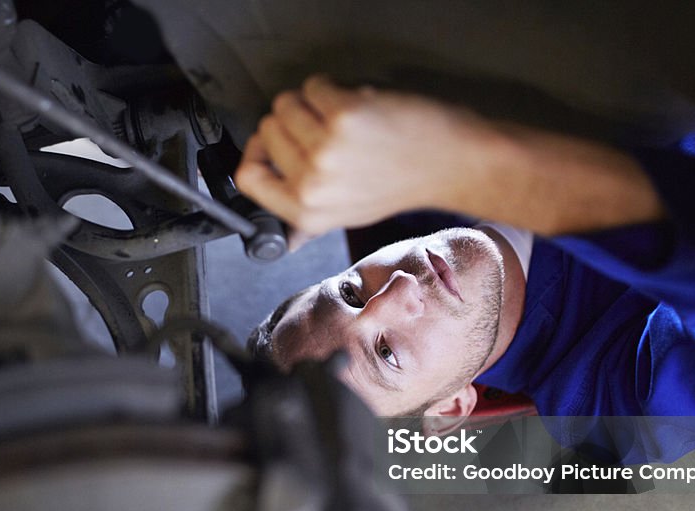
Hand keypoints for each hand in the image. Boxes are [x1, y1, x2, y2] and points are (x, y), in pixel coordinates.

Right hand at [233, 75, 491, 246]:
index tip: (269, 146)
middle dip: (289, 123)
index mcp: (306, 212)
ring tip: (336, 116)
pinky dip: (328, 87)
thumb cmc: (399, 185)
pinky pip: (313, 86)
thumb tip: (284, 241)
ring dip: (308, 101)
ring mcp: (326, 148)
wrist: (446, 163)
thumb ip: (307, 224)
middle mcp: (312, 183)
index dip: (256, 154)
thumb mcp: (346, 216)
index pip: (248, 177)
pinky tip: (350, 102)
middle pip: (266, 131)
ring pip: (285, 104)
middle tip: (320, 130)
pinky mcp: (343, 114)